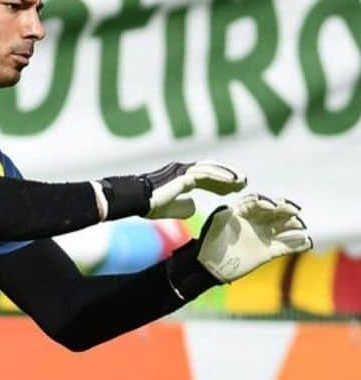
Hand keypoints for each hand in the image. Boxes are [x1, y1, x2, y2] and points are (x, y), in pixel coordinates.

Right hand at [96, 160, 245, 220]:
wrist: (135, 199)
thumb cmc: (147, 204)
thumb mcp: (169, 209)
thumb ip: (182, 207)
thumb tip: (195, 207)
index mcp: (180, 178)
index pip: (205, 178)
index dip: (220, 184)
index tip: (233, 190)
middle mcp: (183, 170)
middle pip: (212, 171)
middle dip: (228, 177)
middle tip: (244, 183)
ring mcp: (184, 170)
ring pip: (212, 170)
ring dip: (229, 175)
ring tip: (243, 182)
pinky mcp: (184, 174)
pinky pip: (207, 174)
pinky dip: (221, 177)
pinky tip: (233, 182)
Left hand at [196, 194, 312, 282]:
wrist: (209, 268)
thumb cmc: (208, 246)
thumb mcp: (212, 230)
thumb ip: (219, 219)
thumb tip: (226, 208)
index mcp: (243, 213)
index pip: (258, 203)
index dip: (266, 202)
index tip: (272, 205)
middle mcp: (257, 222)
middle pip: (275, 212)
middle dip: (285, 210)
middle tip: (294, 211)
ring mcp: (264, 236)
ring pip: (284, 227)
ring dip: (294, 225)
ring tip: (301, 227)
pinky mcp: (268, 252)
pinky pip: (286, 247)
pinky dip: (297, 245)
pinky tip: (307, 243)